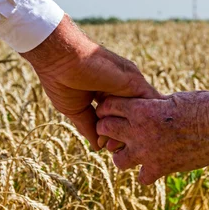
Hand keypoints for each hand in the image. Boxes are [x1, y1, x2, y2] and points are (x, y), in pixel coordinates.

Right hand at [22, 15, 159, 149]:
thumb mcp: (77, 109)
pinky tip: (148, 132)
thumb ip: (89, 126)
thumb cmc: (62, 80)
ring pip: (142, 111)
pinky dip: (149, 118)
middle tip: (121, 152)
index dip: (116, 133)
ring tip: (134, 146)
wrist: (60, 57)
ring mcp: (128, 83)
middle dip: (130, 134)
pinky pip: (149, 102)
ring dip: (139, 129)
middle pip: (132, 114)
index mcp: (105, 91)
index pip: (117, 115)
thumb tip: (98, 146)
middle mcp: (119, 87)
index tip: (110, 149)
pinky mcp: (134, 81)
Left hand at [96, 91, 208, 183]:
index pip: (108, 106)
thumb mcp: (172, 98)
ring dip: (123, 153)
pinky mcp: (161, 169)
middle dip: (109, 127)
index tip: (113, 108)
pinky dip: (146, 173)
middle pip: (105, 129)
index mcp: (142, 110)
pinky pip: (142, 178)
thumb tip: (141, 104)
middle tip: (118, 128)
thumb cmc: (202, 106)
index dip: (109, 106)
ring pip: (117, 159)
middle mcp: (140, 132)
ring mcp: (149, 153)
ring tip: (134, 149)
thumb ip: (151, 104)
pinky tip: (154, 164)